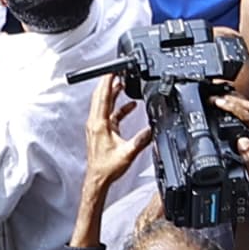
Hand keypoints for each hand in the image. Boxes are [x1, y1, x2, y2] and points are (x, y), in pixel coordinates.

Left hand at [81, 72, 151, 192]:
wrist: (97, 180)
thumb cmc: (107, 168)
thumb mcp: (128, 153)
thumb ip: (142, 139)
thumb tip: (153, 129)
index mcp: (100, 124)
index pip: (104, 96)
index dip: (108, 81)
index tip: (113, 69)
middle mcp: (96, 123)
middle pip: (100, 95)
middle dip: (109, 81)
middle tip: (118, 70)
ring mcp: (97, 126)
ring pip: (103, 103)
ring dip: (112, 92)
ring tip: (123, 82)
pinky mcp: (100, 130)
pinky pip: (109, 113)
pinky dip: (118, 106)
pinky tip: (129, 106)